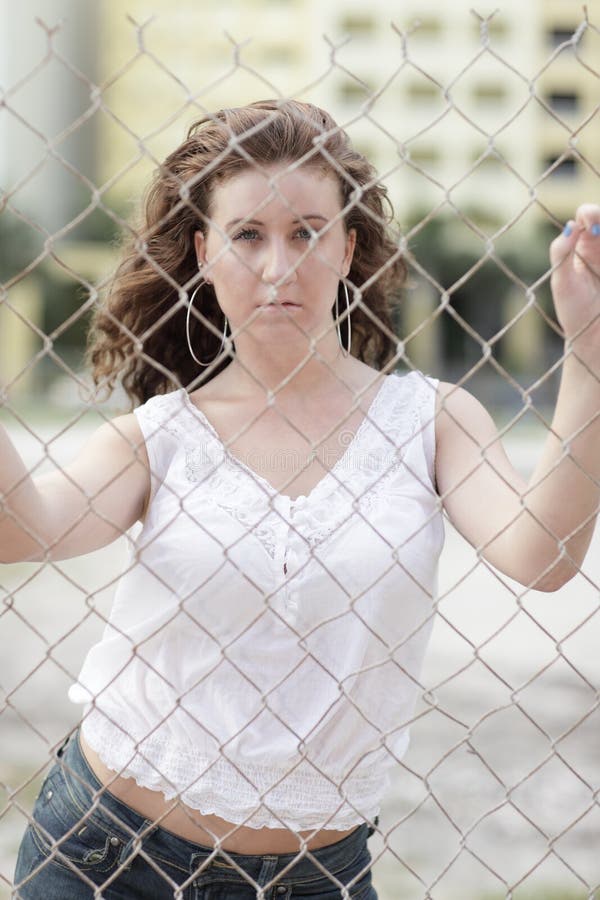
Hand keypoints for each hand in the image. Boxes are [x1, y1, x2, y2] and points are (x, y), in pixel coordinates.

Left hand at [549, 203, 599, 360]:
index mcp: (582, 246)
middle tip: (597, 226)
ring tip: (599, 234)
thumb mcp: (563, 284)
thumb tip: (569, 225)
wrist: (595, 341)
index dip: (590, 214)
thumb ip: (562, 254)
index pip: (588, 217)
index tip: (589, 225)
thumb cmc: (575, 313)